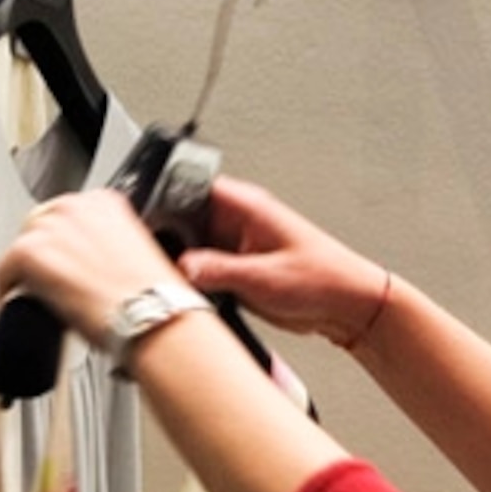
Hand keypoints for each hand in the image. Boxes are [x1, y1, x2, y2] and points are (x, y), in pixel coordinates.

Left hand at [0, 188, 185, 344]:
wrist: (154, 318)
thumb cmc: (155, 299)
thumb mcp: (138, 257)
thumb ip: (111, 249)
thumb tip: (92, 267)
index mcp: (106, 202)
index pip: (68, 215)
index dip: (62, 243)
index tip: (64, 262)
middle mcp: (78, 206)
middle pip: (40, 224)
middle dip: (41, 253)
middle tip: (45, 282)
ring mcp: (54, 227)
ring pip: (22, 244)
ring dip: (24, 270)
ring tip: (31, 296)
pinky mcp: (33, 252)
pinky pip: (5, 267)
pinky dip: (6, 289)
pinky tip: (14, 306)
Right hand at [173, 176, 390, 346]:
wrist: (347, 306)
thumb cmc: (324, 278)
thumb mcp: (265, 276)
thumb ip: (219, 270)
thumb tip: (182, 266)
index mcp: (246, 205)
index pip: (189, 185)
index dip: (161, 198)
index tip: (143, 219)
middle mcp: (237, 221)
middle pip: (181, 218)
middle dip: (165, 237)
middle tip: (155, 261)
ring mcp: (233, 245)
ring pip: (187, 245)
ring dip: (179, 262)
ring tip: (173, 280)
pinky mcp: (234, 268)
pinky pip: (200, 268)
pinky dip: (191, 280)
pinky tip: (190, 293)